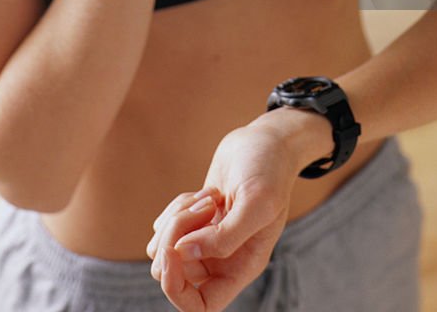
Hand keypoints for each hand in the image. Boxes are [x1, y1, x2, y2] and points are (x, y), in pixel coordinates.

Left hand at [145, 122, 300, 310]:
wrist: (268, 141)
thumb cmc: (270, 170)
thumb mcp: (258, 202)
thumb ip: (224, 236)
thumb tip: (182, 254)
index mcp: (241, 267)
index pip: (200, 306)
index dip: (177, 289)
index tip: (172, 254)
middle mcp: (221, 259)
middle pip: (176, 273)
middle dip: (176, 238)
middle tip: (202, 207)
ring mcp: (205, 239)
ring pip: (166, 247)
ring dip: (177, 219)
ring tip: (208, 197)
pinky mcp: (193, 219)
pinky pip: (165, 226)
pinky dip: (176, 207)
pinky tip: (204, 193)